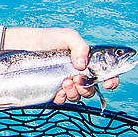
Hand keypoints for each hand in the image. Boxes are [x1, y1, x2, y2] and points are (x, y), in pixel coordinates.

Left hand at [2, 27, 118, 103]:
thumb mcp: (68, 36)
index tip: (107, 83)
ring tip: (65, 82)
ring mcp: (67, 84)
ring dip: (75, 92)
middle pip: (92, 89)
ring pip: (79, 96)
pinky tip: (58, 90)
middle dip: (88, 88)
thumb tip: (82, 65)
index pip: (106, 74)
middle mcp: (79, 75)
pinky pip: (63, 100)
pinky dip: (63, 97)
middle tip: (77, 79)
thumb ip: (81, 47)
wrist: (25, 46)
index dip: (111, 80)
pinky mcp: (54, 91)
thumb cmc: (48, 38)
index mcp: (88, 62)